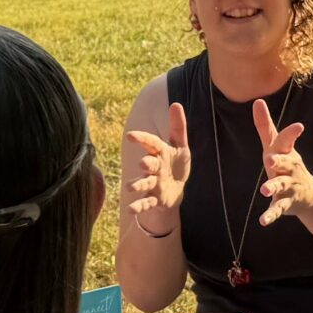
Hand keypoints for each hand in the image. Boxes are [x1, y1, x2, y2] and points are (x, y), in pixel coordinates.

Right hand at [124, 102, 191, 234]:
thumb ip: (178, 126)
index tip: (131, 135)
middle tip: (144, 163)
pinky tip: (131, 209)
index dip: (142, 139)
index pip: (151, 143)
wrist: (177, 189)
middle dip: (146, 163)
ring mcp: (154, 183)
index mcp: (160, 153)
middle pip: (149, 164)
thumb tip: (175, 103)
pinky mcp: (155, 198)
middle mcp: (155, 167)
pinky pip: (146, 202)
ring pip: (144, 183)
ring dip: (137, 185)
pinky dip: (139, 206)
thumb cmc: (177, 164)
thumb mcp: (181, 146)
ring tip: (131, 187)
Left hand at [252, 96, 312, 224]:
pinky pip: (277, 209)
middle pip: (284, 163)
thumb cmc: (287, 165)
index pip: (287, 141)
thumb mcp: (276, 146)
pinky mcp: (285, 203)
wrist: (309, 195)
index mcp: (286, 153)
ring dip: (272, 187)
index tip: (299, 127)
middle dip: (279, 161)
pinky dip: (271, 215)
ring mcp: (288, 186)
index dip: (291, 134)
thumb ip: (265, 126)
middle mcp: (289, 169)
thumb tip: (257, 100)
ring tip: (263, 190)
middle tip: (270, 160)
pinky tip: (263, 221)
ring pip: (280, 186)